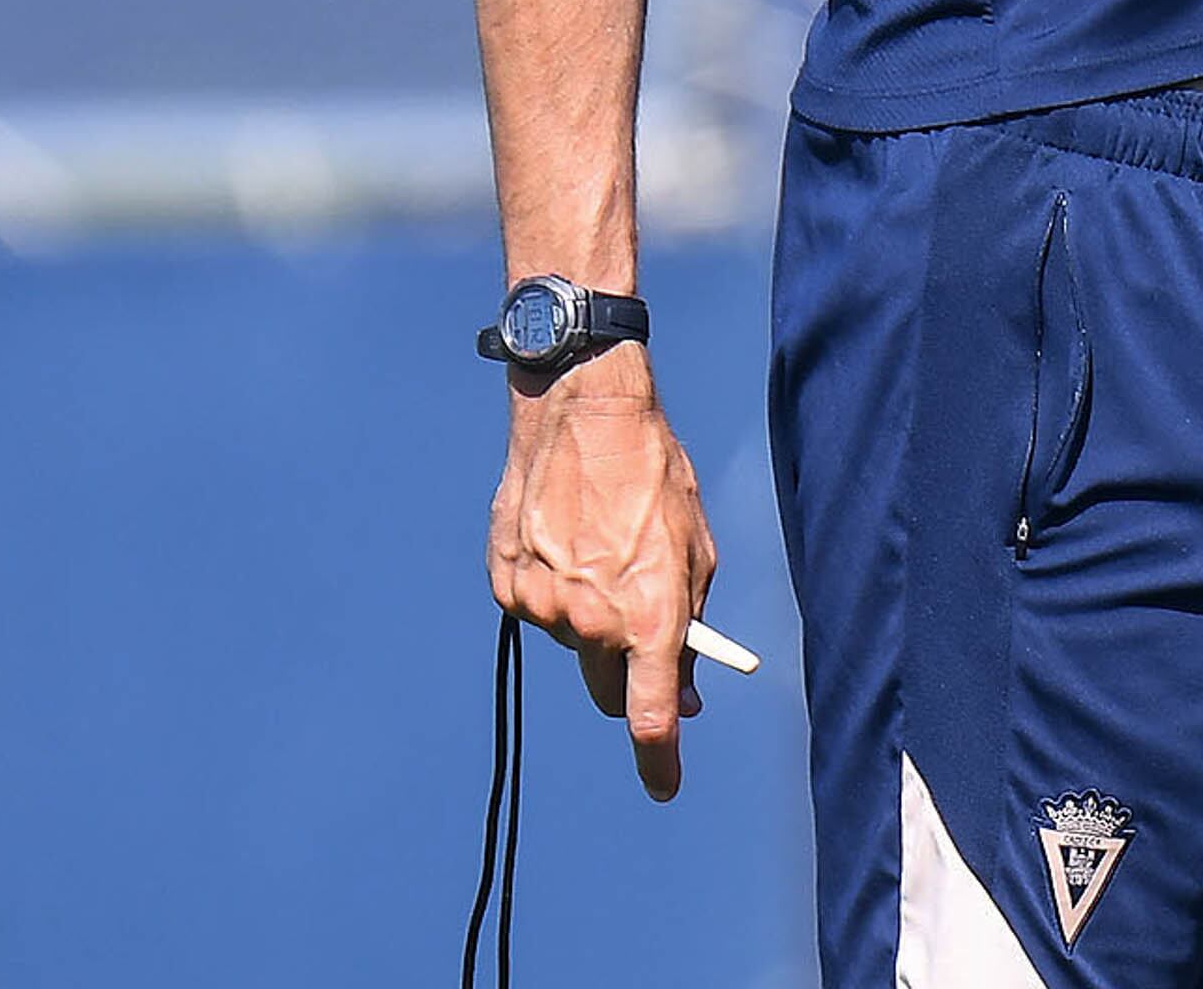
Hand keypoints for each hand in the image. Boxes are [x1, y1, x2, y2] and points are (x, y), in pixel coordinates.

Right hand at [488, 347, 720, 800]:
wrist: (585, 416)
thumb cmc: (653, 478)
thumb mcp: (694, 552)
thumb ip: (687, 628)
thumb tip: (684, 692)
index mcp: (649, 615)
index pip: (653, 717)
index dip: (660, 762)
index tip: (665, 786)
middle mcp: (591, 621)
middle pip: (608, 691)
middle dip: (629, 679)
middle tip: (644, 639)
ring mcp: (543, 605)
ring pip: (574, 645)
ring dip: (591, 621)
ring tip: (602, 550)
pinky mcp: (508, 584)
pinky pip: (539, 611)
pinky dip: (555, 592)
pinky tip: (566, 540)